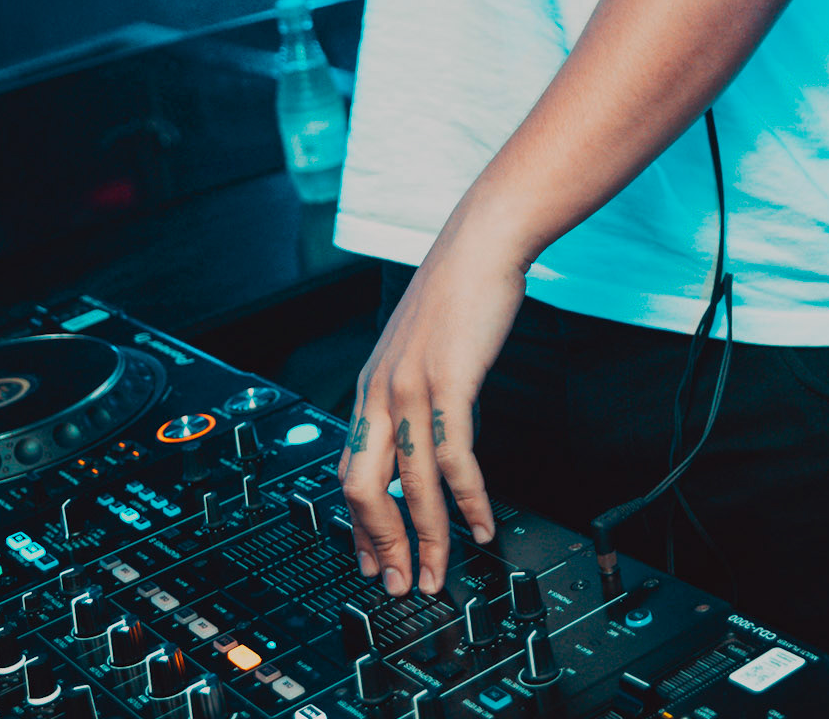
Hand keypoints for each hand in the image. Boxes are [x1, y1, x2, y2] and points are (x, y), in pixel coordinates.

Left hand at [339, 218, 526, 595]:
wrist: (481, 245)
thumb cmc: (455, 294)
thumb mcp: (416, 351)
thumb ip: (408, 395)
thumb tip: (419, 445)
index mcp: (368, 386)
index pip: (347, 470)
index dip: (357, 524)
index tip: (371, 560)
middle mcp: (380, 390)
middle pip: (362, 487)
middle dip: (380, 544)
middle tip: (398, 583)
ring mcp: (412, 386)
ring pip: (410, 483)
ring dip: (426, 538)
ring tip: (438, 573)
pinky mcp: (449, 381)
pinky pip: (455, 457)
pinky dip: (467, 501)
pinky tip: (481, 525)